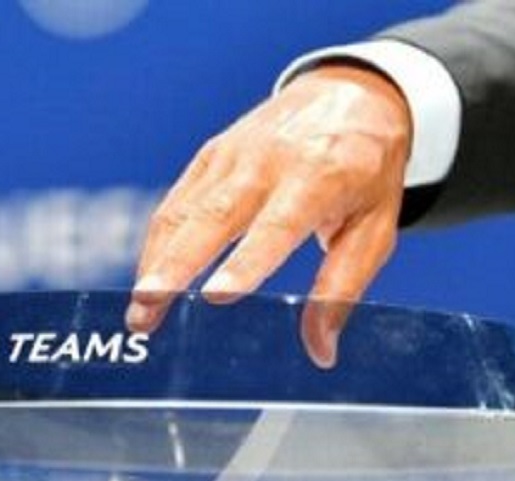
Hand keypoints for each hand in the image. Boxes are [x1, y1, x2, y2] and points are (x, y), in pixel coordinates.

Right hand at [126, 63, 411, 367]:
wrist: (352, 93)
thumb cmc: (366, 170)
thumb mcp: (375, 228)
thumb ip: (342, 289)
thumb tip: (321, 352)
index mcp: (321, 174)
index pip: (277, 225)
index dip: (246, 262)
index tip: (216, 296)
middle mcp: (269, 160)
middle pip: (212, 216)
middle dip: (175, 266)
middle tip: (146, 308)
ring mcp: (234, 153)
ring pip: (184, 210)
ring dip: (156, 263)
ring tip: (139, 313)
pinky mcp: (210, 155)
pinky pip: (176, 203)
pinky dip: (158, 245)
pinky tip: (149, 281)